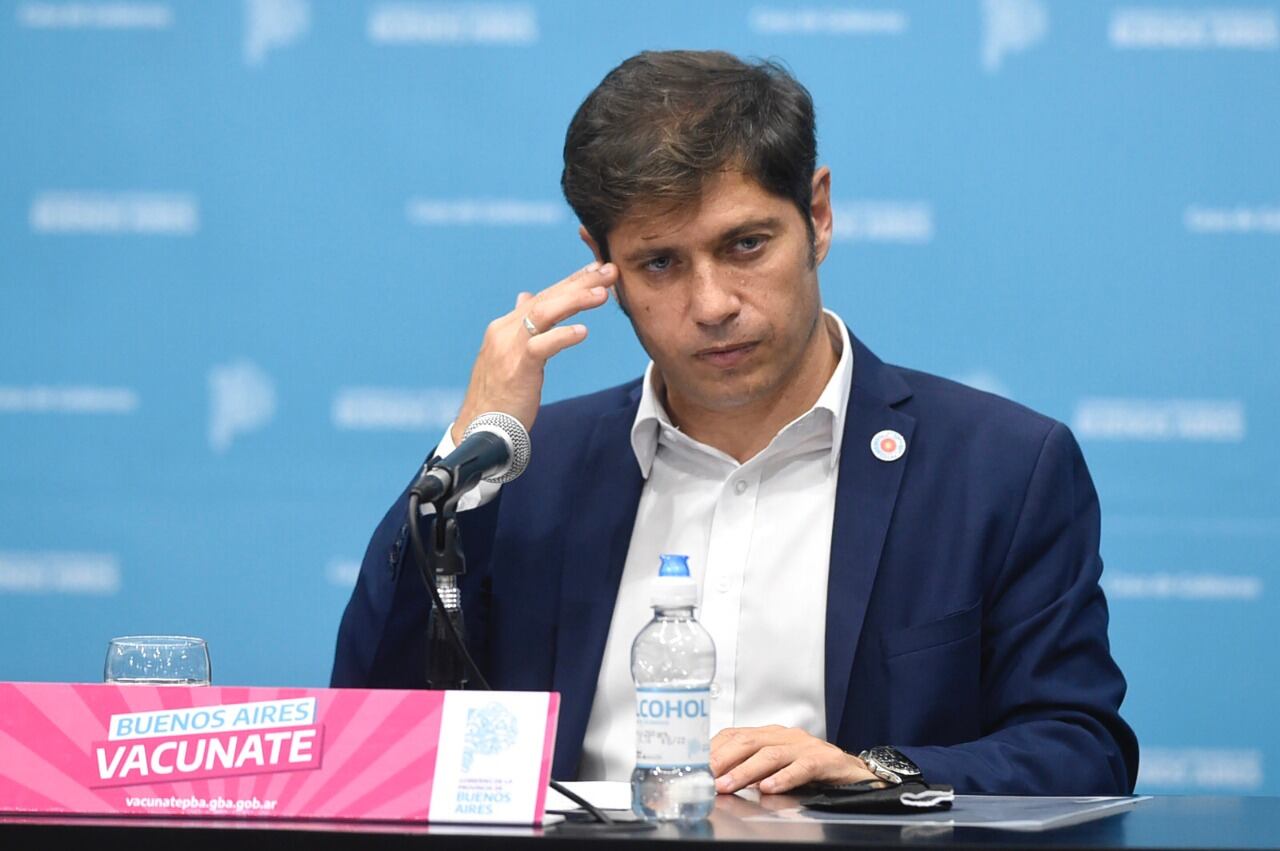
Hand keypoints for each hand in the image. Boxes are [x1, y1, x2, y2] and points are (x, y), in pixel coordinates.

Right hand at [451, 262, 616, 442]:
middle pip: (546, 298)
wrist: (479, 430)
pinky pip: (541, 346)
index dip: (571, 282)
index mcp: (505, 327)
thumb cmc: (498, 398)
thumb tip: (525, 297)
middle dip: (579, 282)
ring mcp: (508, 348)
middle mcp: (505, 331)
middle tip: (609, 271)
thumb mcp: (508, 356)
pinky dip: (563, 336)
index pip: (543, 296)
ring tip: (603, 294)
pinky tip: (583, 331)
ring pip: (543, 313)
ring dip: (574, 300)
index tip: (597, 270)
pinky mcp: (516, 368)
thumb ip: (520, 328)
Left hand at [710, 725, 876, 794]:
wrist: (856, 773)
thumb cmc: (813, 771)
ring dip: (744, 771)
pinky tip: (768, 788)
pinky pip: (801, 768)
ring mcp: (804, 746)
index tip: (694, 766)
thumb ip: (752, 770)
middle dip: (722, 759)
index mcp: (770, 735)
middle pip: (747, 742)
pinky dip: (783, 778)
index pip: (734, 735)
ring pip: (769, 755)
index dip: (713, 749)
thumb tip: (718, 781)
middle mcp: (785, 736)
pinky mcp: (823, 760)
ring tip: (727, 785)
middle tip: (704, 777)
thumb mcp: (777, 767)